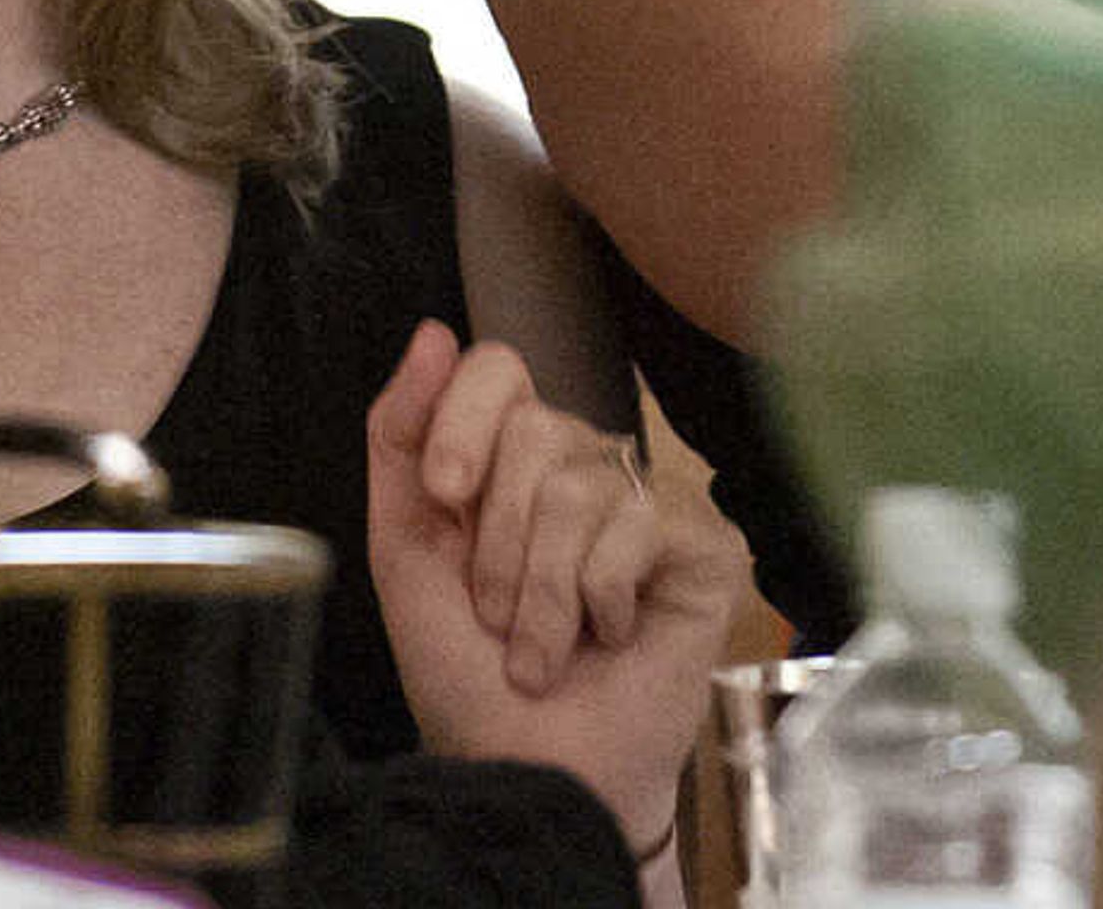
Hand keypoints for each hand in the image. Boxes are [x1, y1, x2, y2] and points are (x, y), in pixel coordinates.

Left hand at [364, 317, 748, 860]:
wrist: (529, 771)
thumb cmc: (469, 677)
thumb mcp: (407, 555)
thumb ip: (400, 440)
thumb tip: (432, 332)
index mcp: (511, 461)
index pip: (500, 368)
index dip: (464, 422)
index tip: (444, 494)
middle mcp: (585, 466)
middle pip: (537, 429)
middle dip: (497, 542)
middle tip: (497, 615)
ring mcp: (648, 502)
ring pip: (580, 488)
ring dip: (540, 593)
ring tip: (542, 649)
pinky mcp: (702, 542)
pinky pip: (638, 526)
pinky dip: (599, 599)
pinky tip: (607, 636)